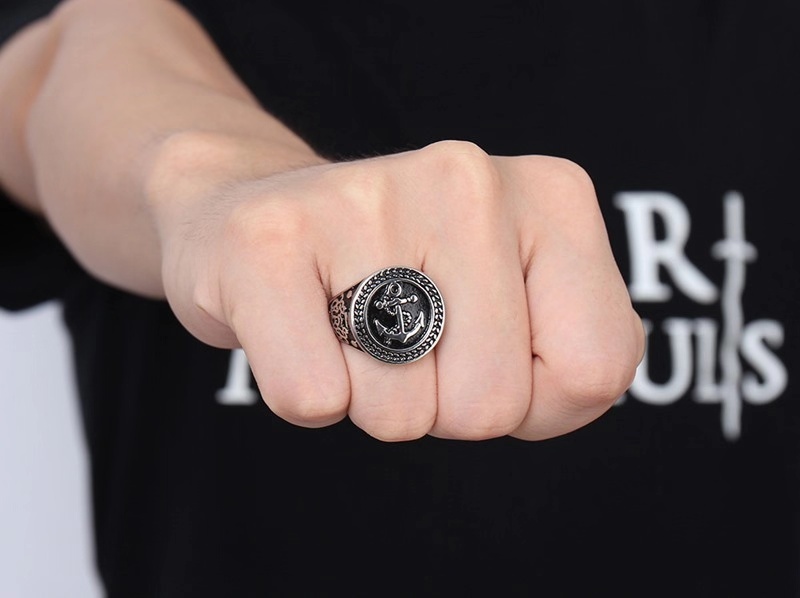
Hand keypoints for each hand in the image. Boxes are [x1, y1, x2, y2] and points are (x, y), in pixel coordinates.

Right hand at [150, 136, 643, 440]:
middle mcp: (467, 179)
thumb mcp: (525, 307)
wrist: (270, 222)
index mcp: (551, 197)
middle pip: (491, 404)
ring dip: (372, 398)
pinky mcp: (269, 238)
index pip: (597, 367)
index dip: (537, 400)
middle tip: (405, 339)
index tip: (486, 352)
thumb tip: (544, 393)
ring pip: (398, 414)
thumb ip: (576, 359)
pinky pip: (312, 398)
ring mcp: (365, 200)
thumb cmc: (407, 282)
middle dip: (443, 405)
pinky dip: (306, 393)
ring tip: (351, 327)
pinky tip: (302, 326)